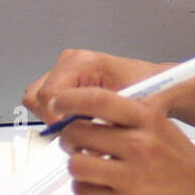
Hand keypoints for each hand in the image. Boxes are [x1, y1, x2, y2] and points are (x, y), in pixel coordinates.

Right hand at [22, 49, 170, 120]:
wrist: (158, 85)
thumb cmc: (149, 92)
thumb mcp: (129, 110)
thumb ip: (100, 119)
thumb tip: (72, 130)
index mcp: (84, 62)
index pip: (50, 95)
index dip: (57, 120)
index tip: (73, 133)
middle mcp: (70, 61)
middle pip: (38, 97)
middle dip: (54, 119)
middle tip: (80, 130)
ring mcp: (64, 69)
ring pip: (37, 100)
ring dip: (55, 117)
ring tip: (83, 125)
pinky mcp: (63, 79)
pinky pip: (44, 102)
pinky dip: (57, 114)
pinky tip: (80, 120)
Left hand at [54, 87, 194, 194]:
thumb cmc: (178, 155)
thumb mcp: (158, 124)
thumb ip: (123, 118)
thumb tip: (77, 115)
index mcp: (147, 119)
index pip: (98, 100)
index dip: (70, 100)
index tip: (58, 102)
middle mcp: (138, 145)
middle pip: (78, 134)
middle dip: (69, 136)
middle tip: (74, 140)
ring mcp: (132, 176)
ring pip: (76, 165)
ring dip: (75, 163)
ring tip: (87, 163)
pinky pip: (85, 191)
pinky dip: (84, 186)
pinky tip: (96, 182)